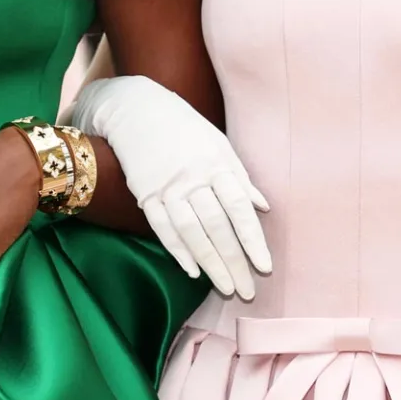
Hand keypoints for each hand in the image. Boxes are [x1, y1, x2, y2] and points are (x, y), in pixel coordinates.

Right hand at [70, 75, 271, 298]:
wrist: (136, 109)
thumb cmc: (184, 127)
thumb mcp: (218, 143)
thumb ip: (240, 178)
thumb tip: (264, 207)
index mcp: (216, 164)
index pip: (239, 209)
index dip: (253, 240)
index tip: (264, 267)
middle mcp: (193, 178)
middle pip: (217, 226)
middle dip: (234, 261)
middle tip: (247, 290)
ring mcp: (167, 187)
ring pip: (191, 232)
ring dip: (209, 263)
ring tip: (225, 287)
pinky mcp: (145, 194)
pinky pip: (163, 228)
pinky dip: (178, 250)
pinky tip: (192, 271)